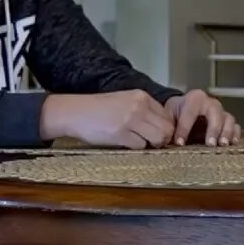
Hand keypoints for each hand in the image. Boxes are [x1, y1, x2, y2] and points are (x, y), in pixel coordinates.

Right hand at [40, 90, 174, 149]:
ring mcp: (131, 119)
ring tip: (139, 143)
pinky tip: (125, 143)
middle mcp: (139, 106)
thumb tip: (162, 128)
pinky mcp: (121, 133)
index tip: (157, 134)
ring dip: (151, 144)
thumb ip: (144, 110)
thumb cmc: (99, 109)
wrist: (76, 112)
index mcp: (142, 96)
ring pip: (158, 138)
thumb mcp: (125, 101)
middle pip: (167, 128)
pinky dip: (136, 148)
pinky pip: (140, 146)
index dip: (165, 128)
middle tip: (152, 143)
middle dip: (163, 139)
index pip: (167, 116)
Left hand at [165, 89, 239, 146]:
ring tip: (222, 145)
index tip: (179, 143)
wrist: (183, 110)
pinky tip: (232, 144)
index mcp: (193, 99)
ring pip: (228, 119)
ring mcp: (220, 112)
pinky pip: (235, 126)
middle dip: (213, 129)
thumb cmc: (175, 114)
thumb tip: (163, 140)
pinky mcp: (227, 122)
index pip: (190, 113)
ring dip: (226, 132)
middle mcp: (210, 103)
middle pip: (215, 113)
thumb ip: (167, 126)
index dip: (184, 128)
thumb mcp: (168, 116)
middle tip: (210, 144)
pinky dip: (235, 134)